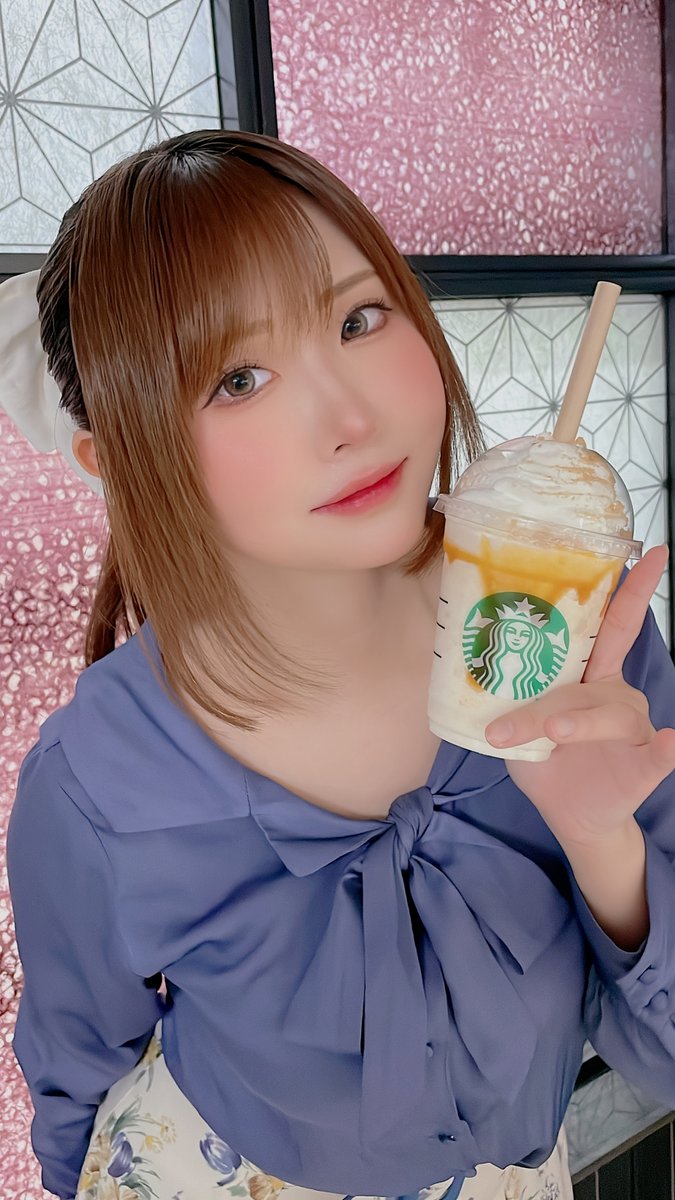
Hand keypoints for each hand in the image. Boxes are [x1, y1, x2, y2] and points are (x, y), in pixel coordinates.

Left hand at [484, 545, 674, 847]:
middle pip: (598, 669)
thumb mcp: (515, 721)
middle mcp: (614, 691)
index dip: (631, 589)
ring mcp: (631, 727)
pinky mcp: (642, 764)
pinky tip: (670, 743)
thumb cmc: (542, 755)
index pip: (612, 625)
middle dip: (577, 669)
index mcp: (588, 674)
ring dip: (576, 723)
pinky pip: (656, 754)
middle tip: (538, 704)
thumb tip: (464, 661)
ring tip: (552, 733)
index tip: (650, 550)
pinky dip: (665, 749)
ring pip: (606, 714)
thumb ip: (504, 691)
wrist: (568, 814)